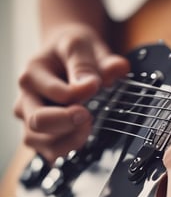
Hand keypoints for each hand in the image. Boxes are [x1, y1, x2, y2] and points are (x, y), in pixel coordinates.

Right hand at [14, 24, 129, 161]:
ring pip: (41, 143)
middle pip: (38, 123)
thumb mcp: (80, 44)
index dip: (78, 92)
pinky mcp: (44, 135)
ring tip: (89, 124)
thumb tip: (116, 69)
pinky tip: (83, 135)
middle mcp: (27, 99)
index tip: (95, 85)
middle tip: (88, 114)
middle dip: (68, 122)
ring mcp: (33, 119)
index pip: (53, 92)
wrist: (65, 55)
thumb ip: (92, 60)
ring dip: (70, 139)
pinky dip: (69, 149)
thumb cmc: (71, 50)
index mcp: (32, 75)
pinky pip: (51, 152)